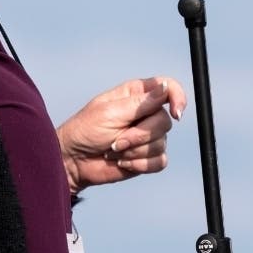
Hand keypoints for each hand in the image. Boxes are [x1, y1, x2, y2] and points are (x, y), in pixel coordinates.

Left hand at [56, 77, 185, 195]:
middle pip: (165, 121)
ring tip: (113, 150)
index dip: (178, 97)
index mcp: (136, 94)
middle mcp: (145, 113)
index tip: (176, 112)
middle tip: (115, 139)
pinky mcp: (146, 157)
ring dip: (134, 151)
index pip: (168, 87)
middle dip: (139, 135)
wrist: (74, 160)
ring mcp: (147, 136)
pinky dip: (139, 164)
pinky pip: (160, 161)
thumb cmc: (86, 130)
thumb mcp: (111, 112)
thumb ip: (141, 103)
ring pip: (162, 143)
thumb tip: (166, 87)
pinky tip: (122, 162)